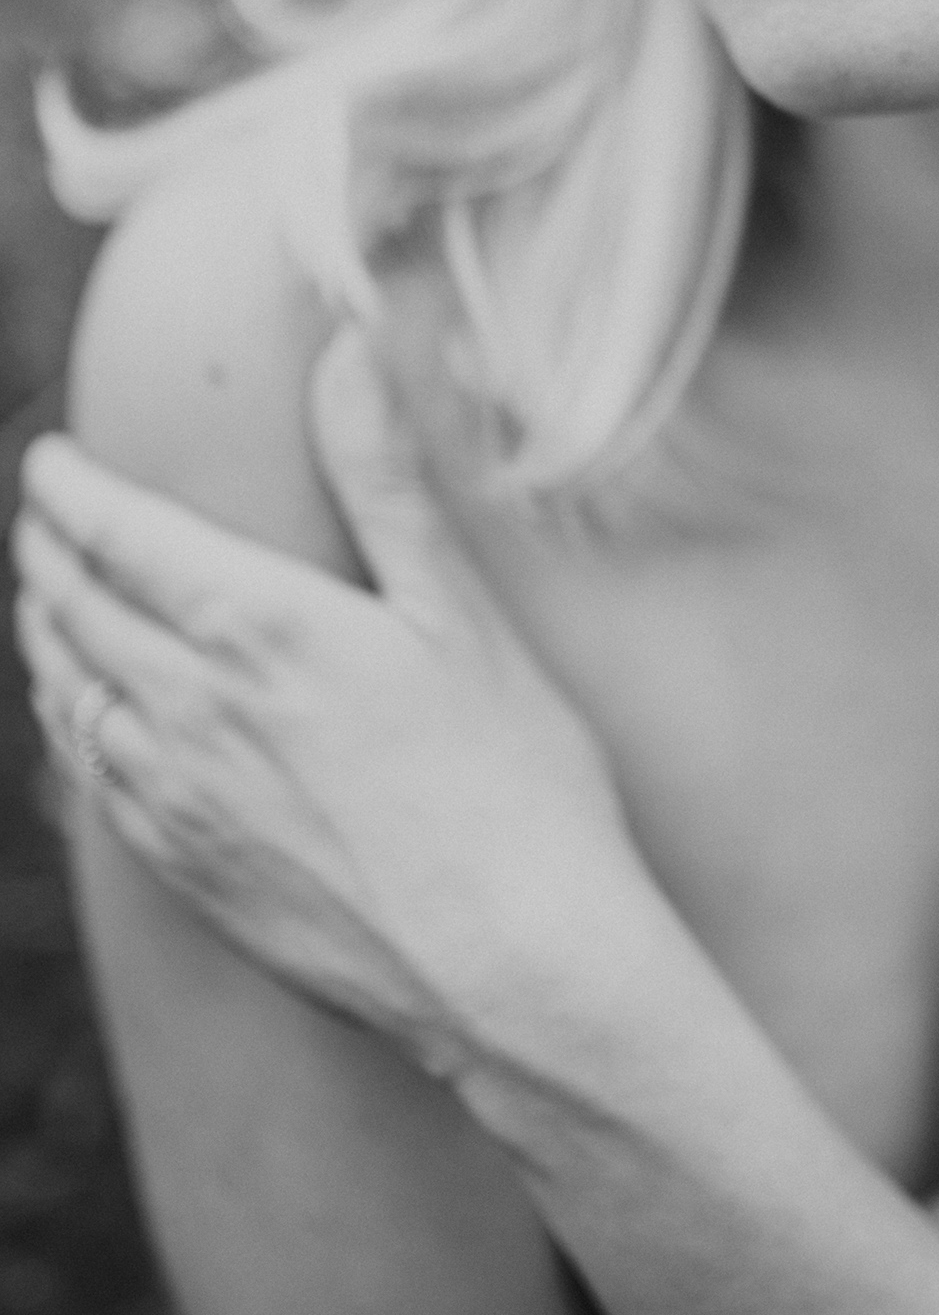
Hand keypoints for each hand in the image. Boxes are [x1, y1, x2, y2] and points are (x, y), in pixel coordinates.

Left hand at [11, 330, 645, 1078]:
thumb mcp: (462, 613)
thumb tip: (347, 346)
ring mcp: (177, 800)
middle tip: (42, 522)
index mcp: (254, 625)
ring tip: (46, 604)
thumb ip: (384, 478)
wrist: (512, 968)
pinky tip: (87, 721)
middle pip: (74, 610)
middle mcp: (188, 709)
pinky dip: (70, 725)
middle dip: (46, 552)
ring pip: (68, 696)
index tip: (50, 460)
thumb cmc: (516, 784)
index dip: (70, 489)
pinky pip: (92, 779)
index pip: (117, 533)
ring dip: (45, 637)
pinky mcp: (188, 873)